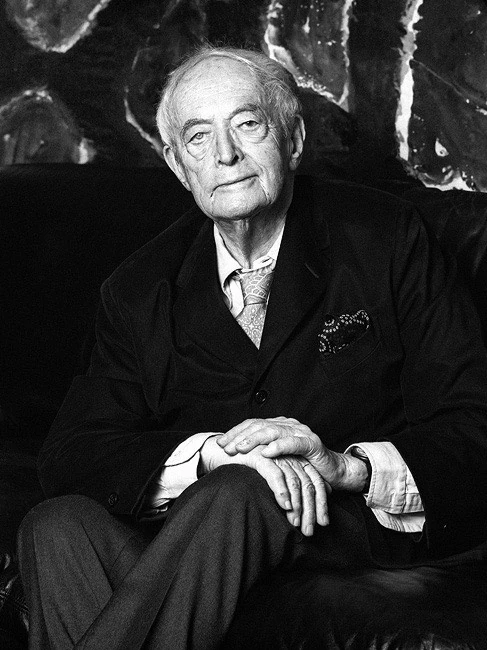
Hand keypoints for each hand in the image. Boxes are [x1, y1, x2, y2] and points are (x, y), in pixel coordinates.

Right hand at [200, 437, 328, 534]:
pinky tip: (285, 505)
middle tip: (310, 532)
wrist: (221, 452)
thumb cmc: (247, 468)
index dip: (320, 504)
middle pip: (308, 484)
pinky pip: (276, 475)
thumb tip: (304, 507)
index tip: (323, 525)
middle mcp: (288, 455)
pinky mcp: (261, 455)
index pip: (314, 482)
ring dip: (297, 506)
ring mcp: (276, 454)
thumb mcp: (271, 477)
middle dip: (311, 510)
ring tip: (296, 524)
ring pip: (295, 481)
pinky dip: (282, 491)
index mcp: (295, 459)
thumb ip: (287, 486)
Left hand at [218, 417, 367, 491]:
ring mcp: (301, 432)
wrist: (333, 471)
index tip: (219, 443)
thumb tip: (232, 458)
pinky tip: (266, 451)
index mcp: (279, 426)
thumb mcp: (278, 460)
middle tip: (225, 447)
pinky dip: (279, 446)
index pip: (253, 424)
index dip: (235, 432)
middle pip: (259, 426)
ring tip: (240, 448)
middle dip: (240, 436)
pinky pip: (294, 442)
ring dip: (254, 440)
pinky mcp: (313, 443)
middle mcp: (288, 425)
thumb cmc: (303, 467)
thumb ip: (260, 455)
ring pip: (273, 431)